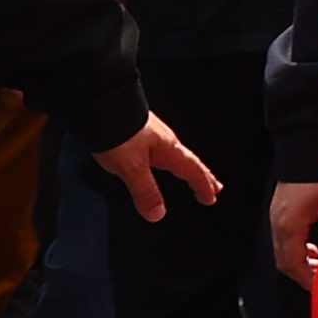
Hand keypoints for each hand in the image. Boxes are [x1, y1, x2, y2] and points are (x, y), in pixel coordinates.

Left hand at [93, 115, 224, 225]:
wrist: (102, 103)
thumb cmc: (119, 132)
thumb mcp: (132, 168)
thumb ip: (145, 191)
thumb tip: (157, 214)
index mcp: (169, 150)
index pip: (192, 171)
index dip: (202, 186)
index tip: (211, 197)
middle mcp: (165, 141)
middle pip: (190, 162)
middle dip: (202, 176)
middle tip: (215, 186)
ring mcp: (153, 134)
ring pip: (176, 154)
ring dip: (187, 166)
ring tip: (190, 173)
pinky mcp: (138, 130)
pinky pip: (162, 149)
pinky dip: (168, 158)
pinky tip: (158, 158)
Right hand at [266, 176, 317, 278]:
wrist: (308, 141)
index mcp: (289, 224)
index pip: (292, 264)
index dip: (308, 280)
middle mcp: (278, 221)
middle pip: (285, 260)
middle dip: (305, 273)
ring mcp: (277, 214)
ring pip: (285, 249)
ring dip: (303, 260)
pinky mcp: (282, 207)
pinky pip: (287, 236)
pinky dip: (300, 247)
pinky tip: (316, 247)